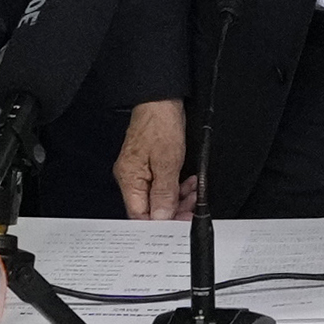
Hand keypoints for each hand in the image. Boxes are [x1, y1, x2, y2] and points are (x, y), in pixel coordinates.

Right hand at [117, 98, 194, 219]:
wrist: (161, 100)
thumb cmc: (160, 124)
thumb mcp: (167, 163)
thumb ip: (164, 193)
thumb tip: (162, 218)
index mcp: (129, 180)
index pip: (139, 215)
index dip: (159, 224)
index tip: (178, 224)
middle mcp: (131, 178)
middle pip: (150, 208)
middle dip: (173, 210)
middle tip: (191, 209)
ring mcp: (140, 172)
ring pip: (159, 197)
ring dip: (179, 198)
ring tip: (194, 192)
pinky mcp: (149, 165)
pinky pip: (162, 184)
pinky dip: (177, 187)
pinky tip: (189, 184)